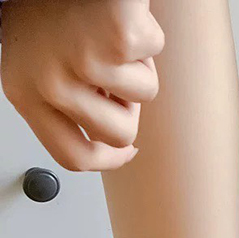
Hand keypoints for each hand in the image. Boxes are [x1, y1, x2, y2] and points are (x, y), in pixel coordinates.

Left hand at [1, 0, 164, 170]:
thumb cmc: (48, 2)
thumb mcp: (43, 63)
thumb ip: (68, 104)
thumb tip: (115, 140)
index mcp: (24, 93)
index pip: (73, 155)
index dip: (108, 160)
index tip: (125, 153)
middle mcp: (49, 82)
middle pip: (119, 135)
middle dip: (130, 106)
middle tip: (119, 76)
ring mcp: (83, 61)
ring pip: (144, 94)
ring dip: (139, 63)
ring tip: (113, 37)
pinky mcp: (115, 40)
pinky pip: (154, 51)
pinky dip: (146, 30)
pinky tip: (121, 16)